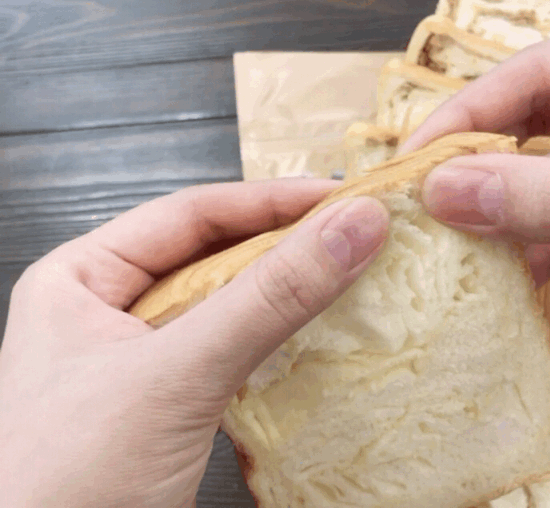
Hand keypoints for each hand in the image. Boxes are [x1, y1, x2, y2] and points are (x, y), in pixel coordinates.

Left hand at [0, 179, 388, 507]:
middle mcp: (112, 308)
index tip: (339, 197)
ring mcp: (144, 356)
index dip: (270, 201)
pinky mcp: (174, 400)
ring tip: (348, 270)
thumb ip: (266, 300)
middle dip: (284, 242)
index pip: (192, 215)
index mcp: (83, 276)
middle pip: (214, 254)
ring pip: (229, 303)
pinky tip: (317, 329)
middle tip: (355, 231)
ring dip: (287, 289)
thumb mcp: (174, 376)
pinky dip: (278, 337)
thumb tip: (349, 229)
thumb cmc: (67, 482)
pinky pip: (236, 349)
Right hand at [398, 22, 549, 285]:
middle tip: (419, 203)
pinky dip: (542, 249)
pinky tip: (504, 277)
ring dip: (501, 216)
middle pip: (533, 120)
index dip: (466, 115)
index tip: (411, 164)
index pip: (536, 72)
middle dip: (474, 165)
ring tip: (446, 245)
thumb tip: (448, 194)